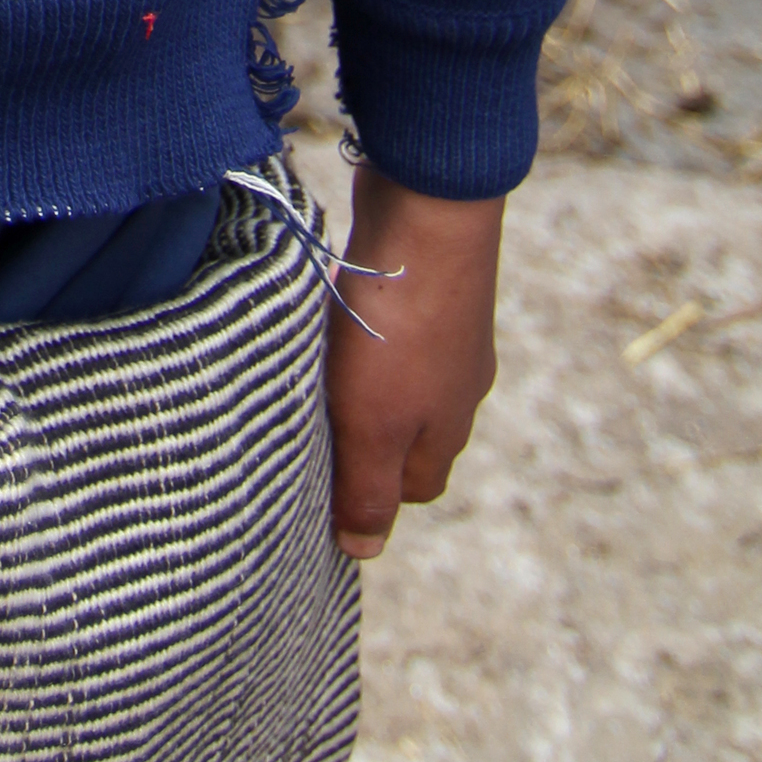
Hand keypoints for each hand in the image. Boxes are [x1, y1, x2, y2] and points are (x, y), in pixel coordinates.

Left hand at [322, 164, 502, 560]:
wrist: (428, 208)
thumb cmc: (398, 327)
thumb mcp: (375, 425)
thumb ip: (368, 488)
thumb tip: (362, 553)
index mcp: (449, 428)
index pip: (412, 487)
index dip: (368, 493)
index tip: (317, 482)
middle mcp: (457, 383)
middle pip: (406, 431)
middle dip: (361, 435)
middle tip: (304, 423)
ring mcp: (446, 329)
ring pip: (397, 375)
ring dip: (357, 378)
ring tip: (310, 368)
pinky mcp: (423, 281)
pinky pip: (390, 324)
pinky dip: (361, 329)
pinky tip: (330, 315)